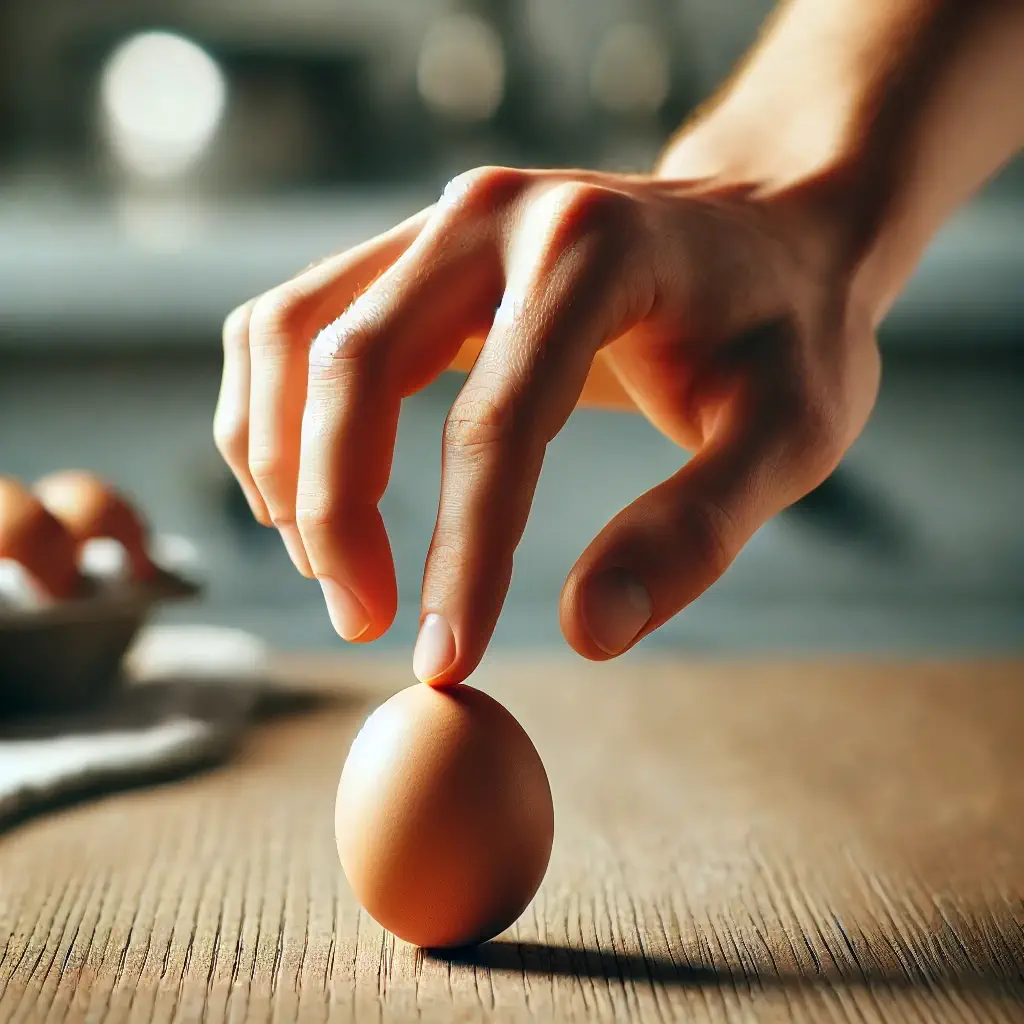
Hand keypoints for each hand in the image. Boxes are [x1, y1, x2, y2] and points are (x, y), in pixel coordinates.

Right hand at [214, 165, 879, 683]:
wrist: (769, 232)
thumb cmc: (788, 332)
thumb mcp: (789, 433)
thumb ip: (694, 529)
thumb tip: (586, 635)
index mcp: (592, 249)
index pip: (495, 423)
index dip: (459, 557)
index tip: (446, 663)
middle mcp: (492, 213)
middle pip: (351, 364)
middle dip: (335, 512)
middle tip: (363, 623)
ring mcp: (440, 222)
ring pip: (291, 334)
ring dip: (279, 460)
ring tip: (327, 567)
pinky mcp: (412, 249)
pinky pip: (292, 321)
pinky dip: (270, 411)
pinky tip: (304, 489)